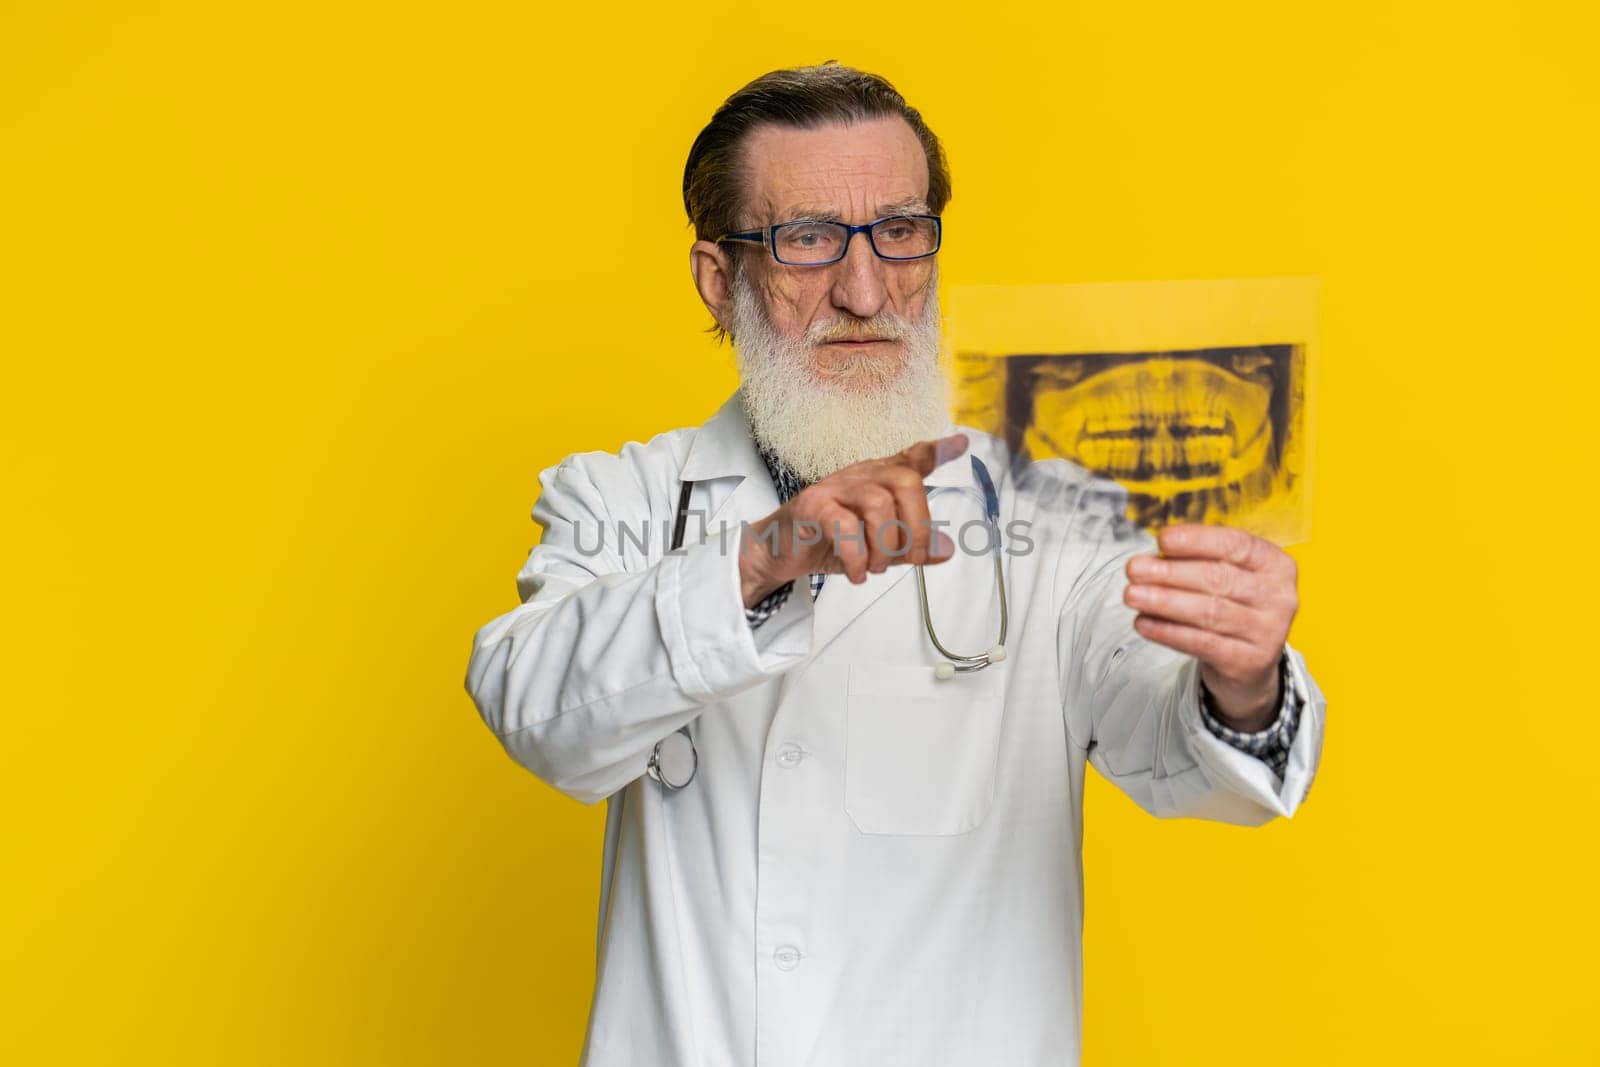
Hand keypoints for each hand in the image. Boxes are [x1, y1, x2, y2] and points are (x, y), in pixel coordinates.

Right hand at [739, 434, 968, 607]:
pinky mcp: (813, 506)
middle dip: (918, 527)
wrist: (780, 550)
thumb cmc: (830, 541)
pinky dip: (857, 557)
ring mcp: (836, 487)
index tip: (962, 444)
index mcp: (880, 479)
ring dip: (885, 546)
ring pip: (879, 504)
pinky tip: (856, 573)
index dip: (938, 451)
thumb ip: (912, 547)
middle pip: (906, 481)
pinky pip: (845, 526)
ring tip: (875, 568)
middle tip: (911, 559)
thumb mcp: (878, 548)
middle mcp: (861, 476)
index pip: (912, 457)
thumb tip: (946, 549)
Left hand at [1122, 524, 1297, 730]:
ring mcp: (1268, 631)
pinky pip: (1202, 643)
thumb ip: (1198, 561)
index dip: (1197, 541)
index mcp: (1276, 564)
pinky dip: (1168, 632)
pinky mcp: (1250, 661)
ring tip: (1133, 595)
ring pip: (1209, 612)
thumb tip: (1153, 556)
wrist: (1251, 662)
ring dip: (1164, 601)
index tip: (1162, 539)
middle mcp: (1279, 597)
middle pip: (1219, 578)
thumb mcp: (1228, 576)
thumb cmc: (1233, 606)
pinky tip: (1144, 623)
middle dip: (1170, 573)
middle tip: (1134, 569)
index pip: (1236, 545)